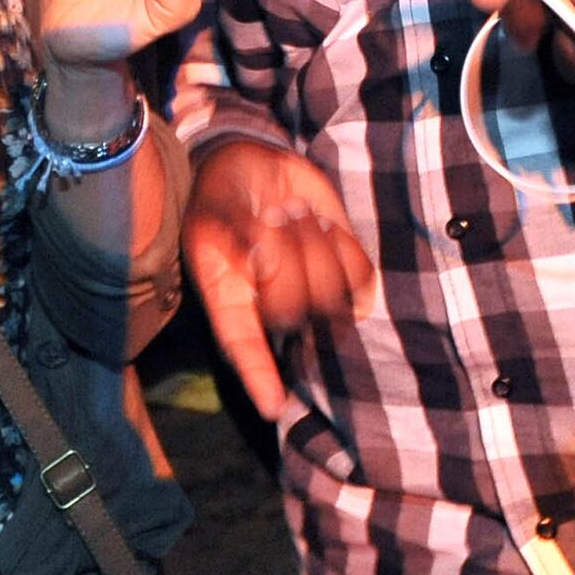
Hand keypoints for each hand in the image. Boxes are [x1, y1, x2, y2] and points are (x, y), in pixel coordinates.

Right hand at [183, 138, 372, 414]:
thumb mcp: (214, 209)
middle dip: (287, 254)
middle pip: (295, 306)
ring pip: (330, 290)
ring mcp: (311, 290)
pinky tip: (322, 225)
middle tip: (272, 218)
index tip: (273, 407)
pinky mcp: (343, 270)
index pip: (243, 346)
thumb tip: (254, 251)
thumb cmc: (222, 195)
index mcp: (230, 298)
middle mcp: (272, 305)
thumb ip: (233, 232)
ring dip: (314, 241)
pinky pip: (360, 274)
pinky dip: (345, 244)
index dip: (258, 376)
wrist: (255, 167)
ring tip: (290, 216)